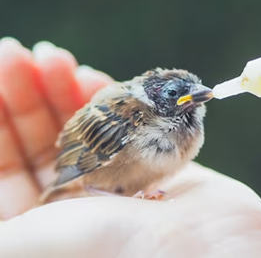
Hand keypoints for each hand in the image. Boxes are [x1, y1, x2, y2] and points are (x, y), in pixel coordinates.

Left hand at [0, 38, 260, 257]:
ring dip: (62, 91)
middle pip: (32, 142)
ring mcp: (113, 187)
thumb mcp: (22, 244)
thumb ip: (1, 225)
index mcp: (32, 229)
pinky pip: (125, 128)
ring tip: (55, 57)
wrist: (210, 257)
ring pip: (78, 130)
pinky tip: (90, 77)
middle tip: (19, 53)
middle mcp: (68, 209)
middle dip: (23, 95)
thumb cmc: (112, 256)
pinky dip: (108, 101)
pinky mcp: (153, 169)